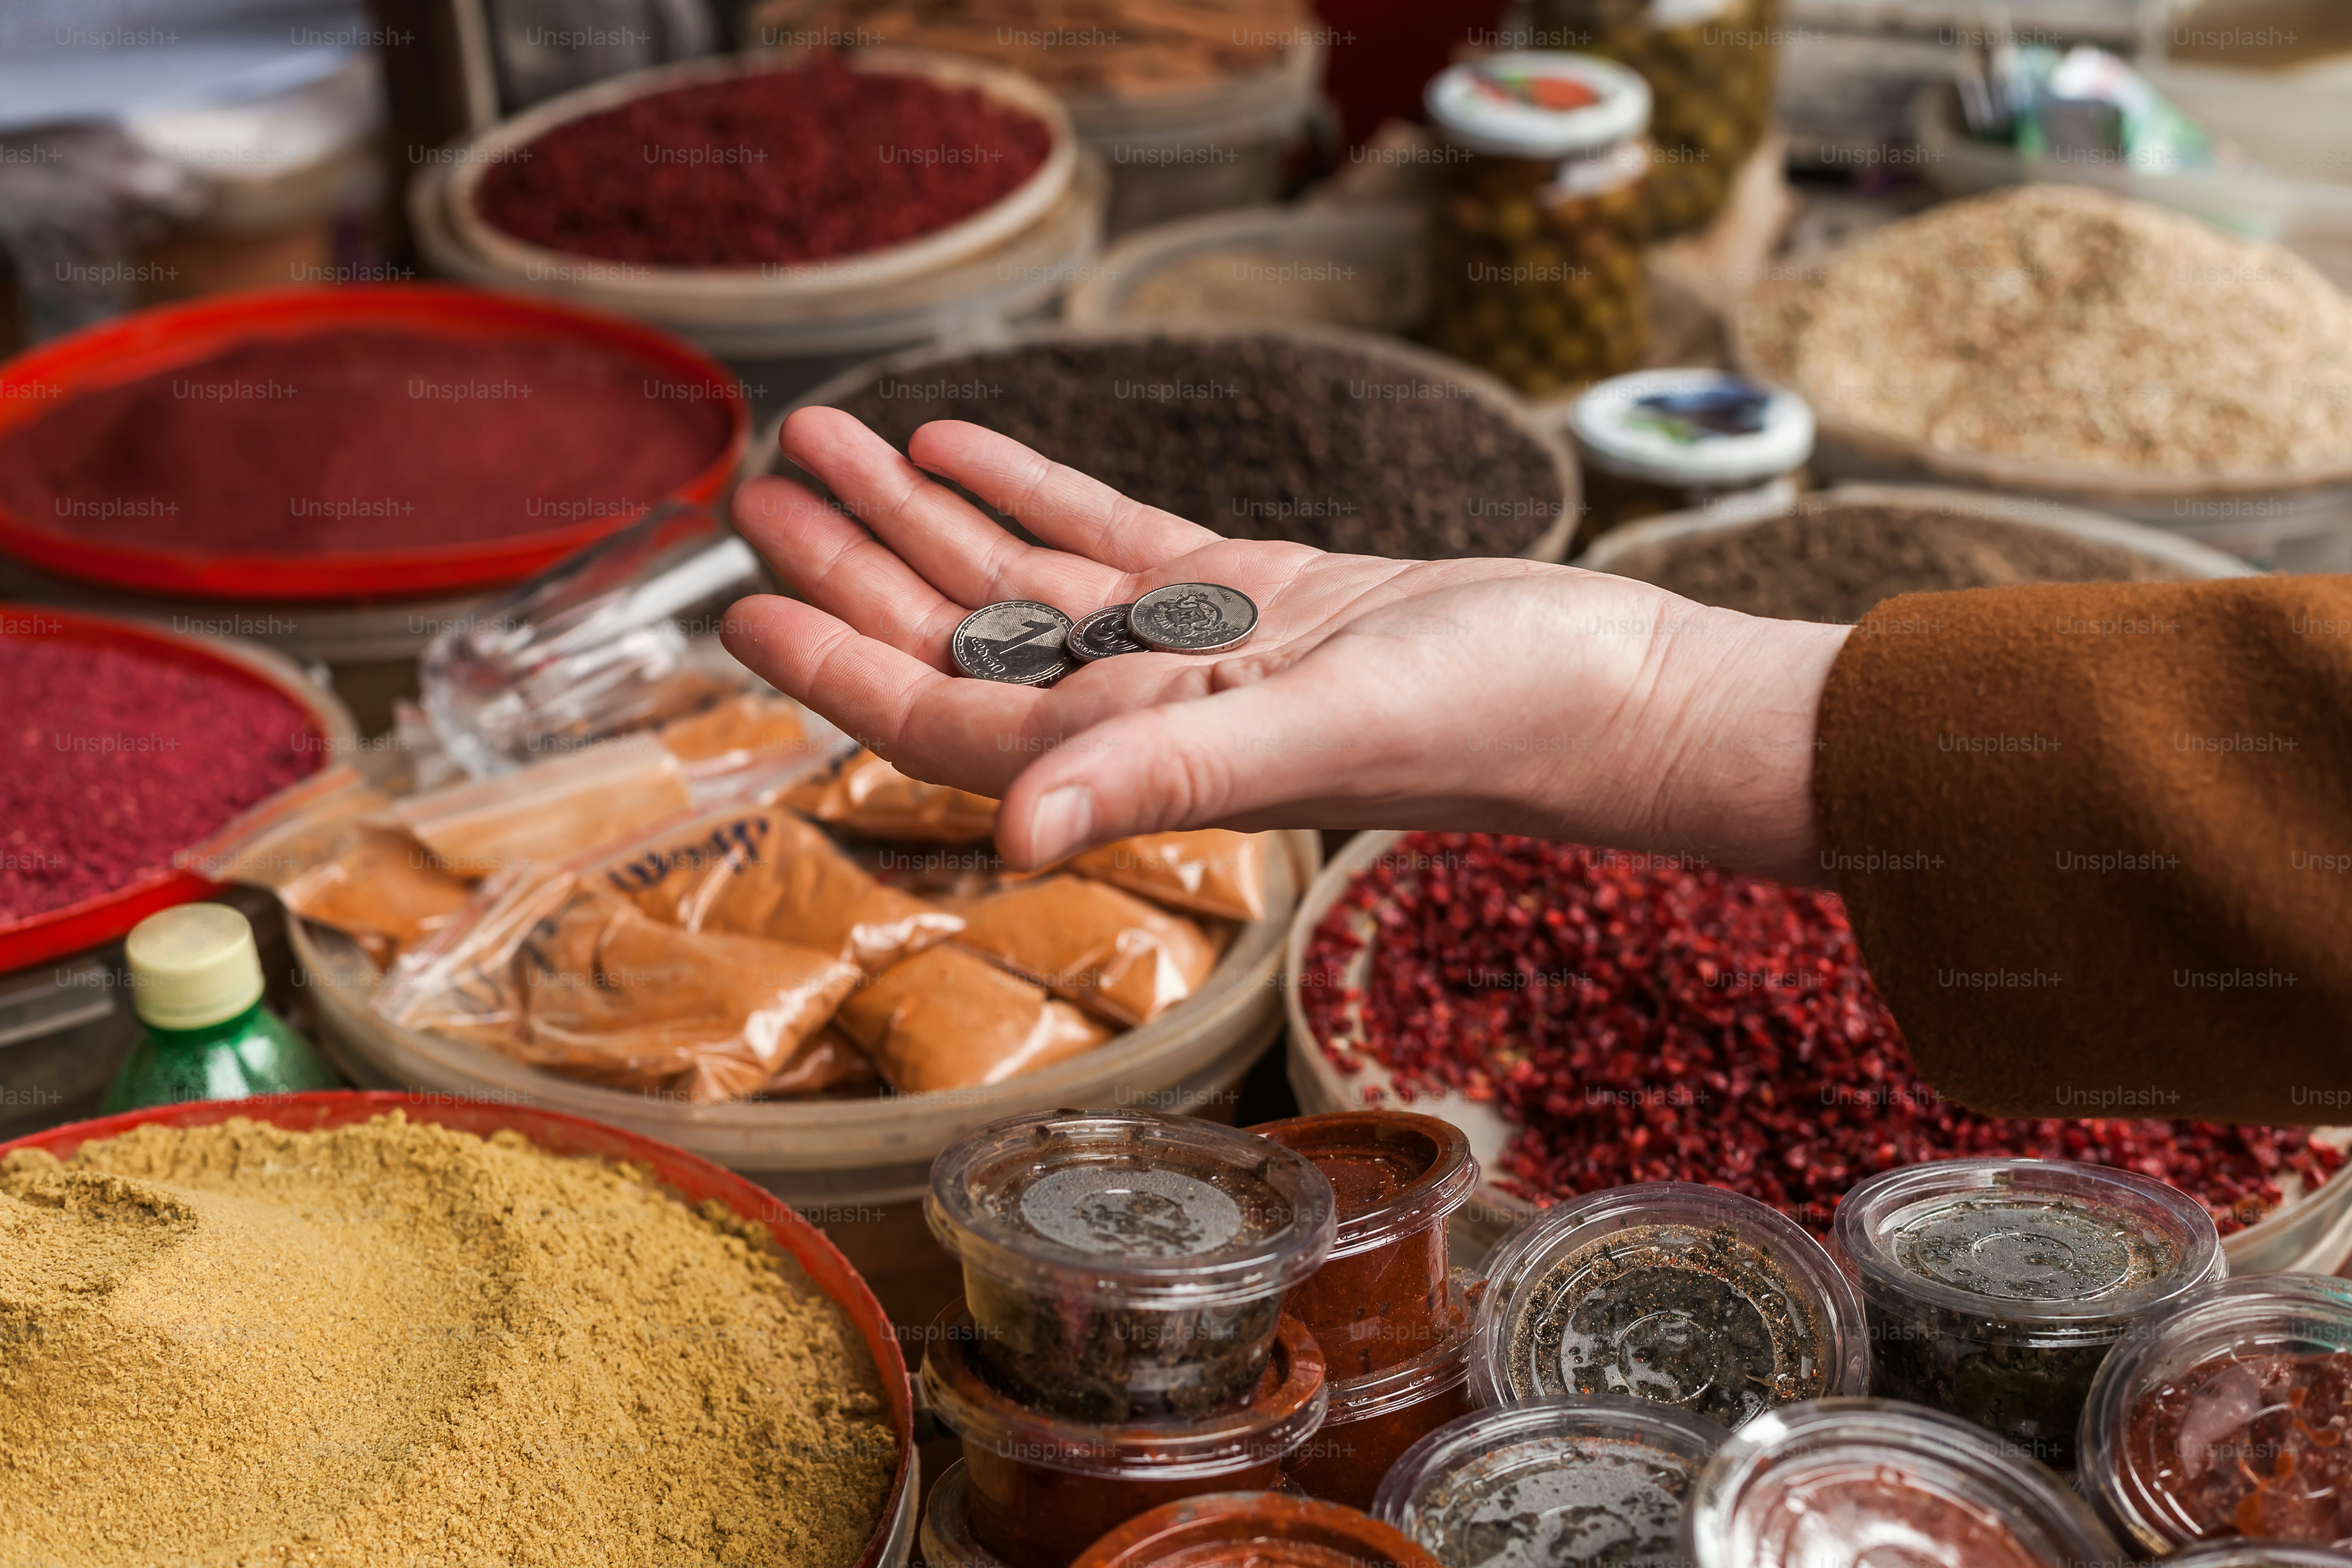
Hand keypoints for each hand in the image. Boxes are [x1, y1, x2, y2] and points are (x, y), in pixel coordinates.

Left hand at [723, 408, 1849, 879]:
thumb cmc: (1490, 721)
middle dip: (853, 567)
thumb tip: (1017, 835)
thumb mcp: (1315, 729)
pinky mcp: (1254, 596)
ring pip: (1023, 580)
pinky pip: (1112, 540)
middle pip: (962, 639)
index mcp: (1144, 754)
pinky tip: (963, 444)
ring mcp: (1197, 652)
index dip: (837, 665)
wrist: (1611, 685)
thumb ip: (1161, 774)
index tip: (742, 605)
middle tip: (760, 486)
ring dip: (924, 516)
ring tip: (832, 440)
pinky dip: (1034, 493)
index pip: (949, 716)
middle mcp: (1150, 712)